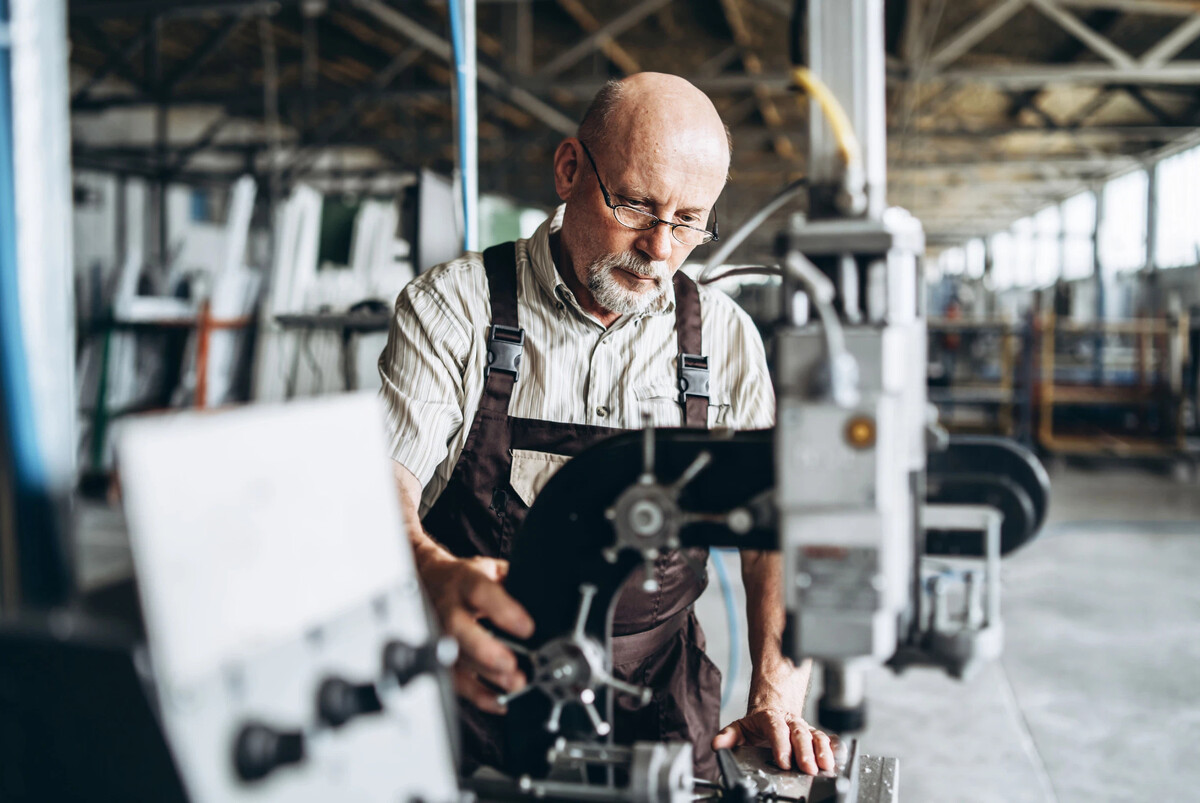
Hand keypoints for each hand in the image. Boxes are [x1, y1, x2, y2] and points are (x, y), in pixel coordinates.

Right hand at [419, 554, 534, 714]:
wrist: (428, 582)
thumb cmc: (465, 579)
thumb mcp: (489, 569)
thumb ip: (513, 582)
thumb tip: (544, 599)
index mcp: (464, 581)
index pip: (480, 591)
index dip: (502, 610)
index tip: (527, 628)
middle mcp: (448, 607)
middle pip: (458, 628)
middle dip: (485, 650)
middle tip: (511, 665)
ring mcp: (439, 633)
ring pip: (455, 658)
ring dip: (485, 676)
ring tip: (514, 684)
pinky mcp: (439, 657)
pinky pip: (454, 680)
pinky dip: (477, 695)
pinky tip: (498, 700)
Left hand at [711, 661, 835, 774]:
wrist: (774, 709)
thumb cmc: (758, 724)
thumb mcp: (740, 727)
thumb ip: (728, 736)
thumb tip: (717, 744)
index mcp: (771, 718)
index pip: (776, 729)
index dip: (781, 745)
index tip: (783, 761)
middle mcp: (791, 722)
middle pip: (799, 733)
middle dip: (805, 751)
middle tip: (808, 768)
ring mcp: (805, 728)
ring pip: (816, 736)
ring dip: (822, 750)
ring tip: (826, 766)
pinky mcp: (815, 736)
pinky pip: (828, 740)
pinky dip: (834, 748)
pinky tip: (838, 758)